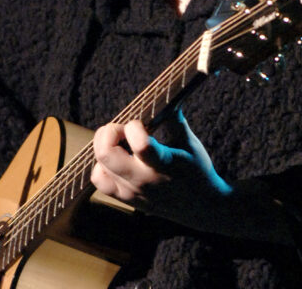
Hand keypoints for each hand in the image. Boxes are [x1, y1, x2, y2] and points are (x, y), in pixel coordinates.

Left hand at [91, 109, 231, 226]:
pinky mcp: (127, 199)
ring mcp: (132, 192)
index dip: (134, 125)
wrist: (202, 208)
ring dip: (105, 148)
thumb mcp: (191, 144)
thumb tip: (166, 94)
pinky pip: (100, 181)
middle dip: (108, 132)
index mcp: (163, 165)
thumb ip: (175, 120)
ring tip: (121, 144)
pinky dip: (102, 167)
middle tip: (121, 129)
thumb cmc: (198, 171)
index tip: (140, 123)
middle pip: (105, 154)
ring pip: (99, 167)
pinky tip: (116, 160)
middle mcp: (144, 180)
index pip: (139, 144)